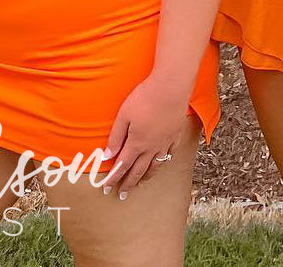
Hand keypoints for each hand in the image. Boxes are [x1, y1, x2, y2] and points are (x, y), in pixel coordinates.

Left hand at [100, 73, 188, 199]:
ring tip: (140, 184)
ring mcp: (165, 142)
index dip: (114, 178)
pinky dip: (163, 162)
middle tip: (122, 195)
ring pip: (155, 166)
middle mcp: (151, 148)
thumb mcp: (124, 115)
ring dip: (145, 177)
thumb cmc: (144, 98)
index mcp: (137, 143)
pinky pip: (170, 154)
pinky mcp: (175, 134)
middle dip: (128, 183)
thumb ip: (115, 137)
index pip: (123, 166)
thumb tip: (107, 156)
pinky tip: (161, 163)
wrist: (170, 87)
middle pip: (138, 170)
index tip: (107, 188)